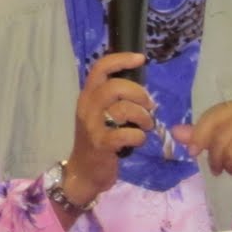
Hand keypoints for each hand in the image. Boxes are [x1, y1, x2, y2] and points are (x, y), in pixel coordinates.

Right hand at [63, 51, 154, 205]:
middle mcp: (87, 108)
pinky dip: (138, 136)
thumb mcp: (99, 114)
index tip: (140, 59)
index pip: (100, 68)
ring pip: (122, 109)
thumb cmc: (97, 140)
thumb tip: (138, 87)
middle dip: (139, 94)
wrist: (83, 172)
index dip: (121, 60)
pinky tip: (137, 140)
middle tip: (148, 106)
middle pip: (115, 86)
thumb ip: (113, 99)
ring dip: (143, 116)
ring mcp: (93, 126)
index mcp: (87, 97)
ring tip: (146, 125)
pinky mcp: (101, 144)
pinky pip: (126, 134)